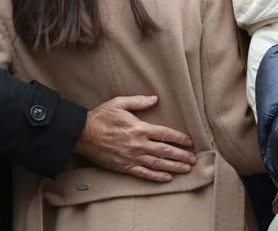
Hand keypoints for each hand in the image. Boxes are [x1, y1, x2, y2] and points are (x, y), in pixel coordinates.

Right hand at [75, 95, 195, 182]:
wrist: (83, 134)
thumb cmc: (101, 117)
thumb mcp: (119, 103)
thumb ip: (138, 101)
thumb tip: (155, 99)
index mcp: (139, 128)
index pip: (164, 134)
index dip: (179, 138)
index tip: (189, 141)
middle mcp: (138, 144)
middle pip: (165, 151)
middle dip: (181, 155)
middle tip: (193, 158)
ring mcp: (132, 157)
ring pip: (158, 164)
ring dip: (174, 166)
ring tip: (186, 169)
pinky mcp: (125, 167)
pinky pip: (144, 173)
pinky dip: (157, 177)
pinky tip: (167, 178)